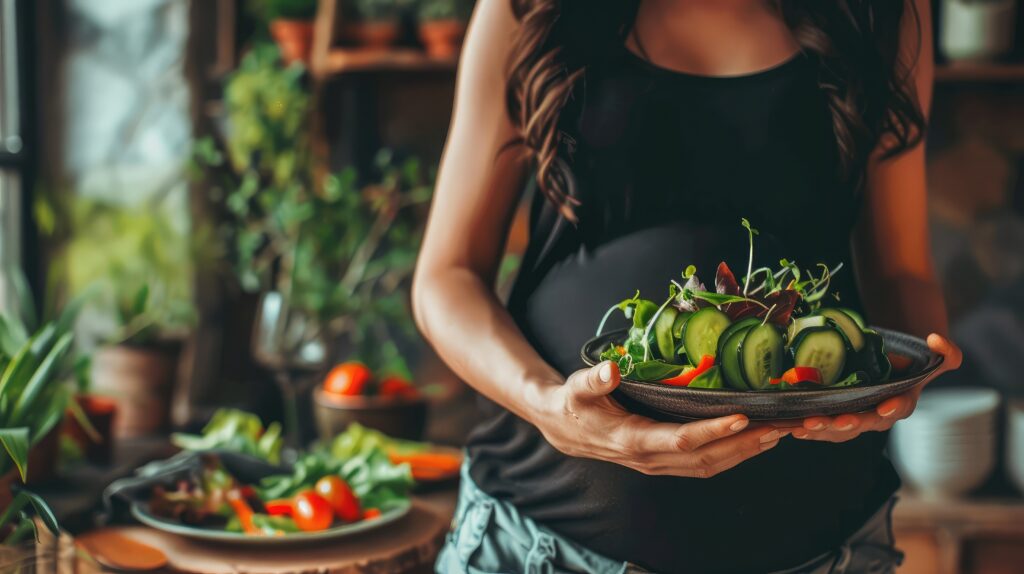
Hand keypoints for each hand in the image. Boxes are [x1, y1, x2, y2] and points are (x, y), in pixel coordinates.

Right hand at [533, 361, 788, 477]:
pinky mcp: (663, 462)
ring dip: (745, 452)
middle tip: (779, 426)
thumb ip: (594, 379)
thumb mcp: (577, 387)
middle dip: (746, 444)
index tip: (742, 418)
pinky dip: (732, 455)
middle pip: (707, 458)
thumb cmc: (573, 403)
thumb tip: (611, 369)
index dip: (713, 432)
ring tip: (777, 433)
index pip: (681, 441)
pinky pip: (704, 465)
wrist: (563, 428)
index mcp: (632, 439)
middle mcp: (650, 459)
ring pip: (710, 466)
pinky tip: (752, 441)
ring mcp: (658, 464)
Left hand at [789, 333, 962, 442]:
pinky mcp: (834, 419)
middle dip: (848, 423)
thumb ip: (945, 353)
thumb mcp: (930, 358)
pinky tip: (790, 427)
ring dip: (821, 429)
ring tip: (804, 426)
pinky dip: (806, 429)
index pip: (900, 408)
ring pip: (838, 431)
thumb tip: (937, 339)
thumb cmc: (906, 365)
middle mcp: (877, 416)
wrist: (884, 370)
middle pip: (863, 424)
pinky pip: (820, 429)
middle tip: (834, 420)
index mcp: (901, 403)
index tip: (885, 406)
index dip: (894, 407)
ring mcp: (854, 420)